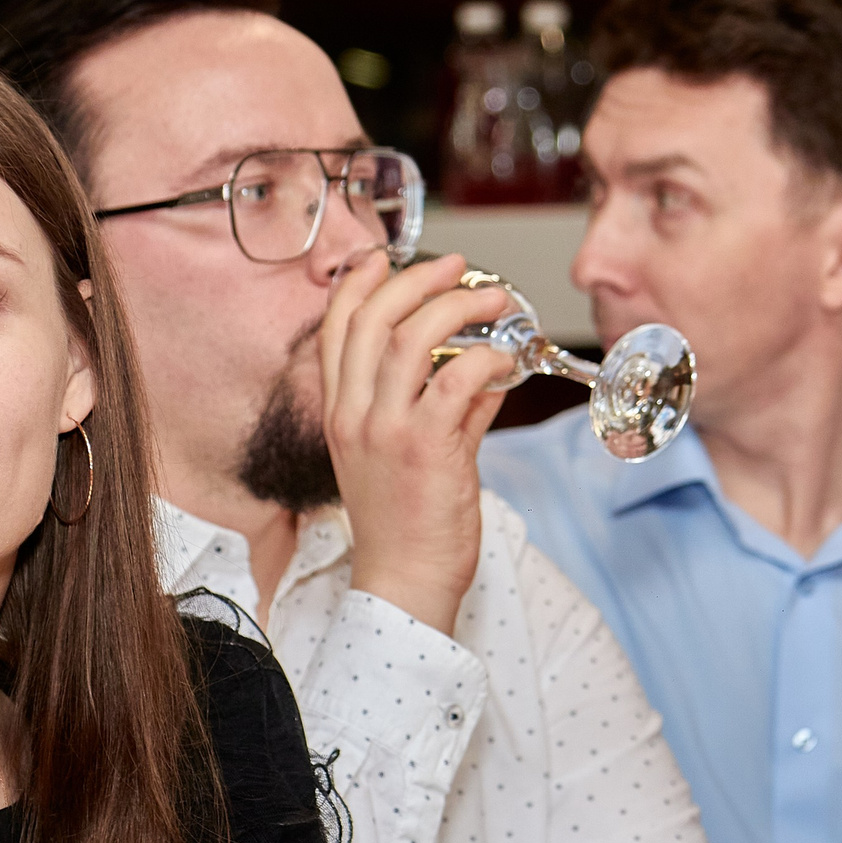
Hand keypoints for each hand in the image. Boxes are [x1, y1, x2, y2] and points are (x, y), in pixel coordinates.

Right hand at [319, 251, 512, 636]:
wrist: (405, 584)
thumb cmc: (407, 528)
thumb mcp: (411, 457)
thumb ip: (446, 408)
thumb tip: (483, 371)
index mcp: (340, 414)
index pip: (336, 330)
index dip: (359, 285)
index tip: (384, 258)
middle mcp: (353, 416)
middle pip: (373, 320)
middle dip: (418, 280)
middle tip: (459, 269)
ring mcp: (385, 430)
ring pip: (412, 338)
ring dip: (458, 307)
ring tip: (493, 299)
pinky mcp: (424, 447)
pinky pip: (455, 380)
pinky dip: (484, 358)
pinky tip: (505, 359)